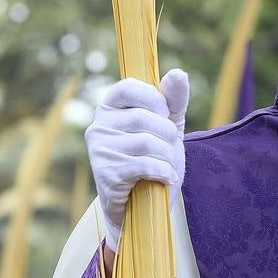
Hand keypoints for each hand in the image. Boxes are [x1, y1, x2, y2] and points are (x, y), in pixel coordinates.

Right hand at [85, 69, 188, 252]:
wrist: (143, 204)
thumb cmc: (154, 159)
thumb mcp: (168, 126)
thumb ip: (174, 100)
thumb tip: (178, 73)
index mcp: (110, 107)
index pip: (129, 87)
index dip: (155, 100)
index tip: (164, 115)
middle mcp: (99, 125)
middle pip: (145, 119)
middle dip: (168, 136)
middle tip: (169, 149)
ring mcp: (99, 149)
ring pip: (147, 143)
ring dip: (168, 157)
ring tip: (167, 166)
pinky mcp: (106, 173)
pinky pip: (144, 165)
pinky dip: (164, 172)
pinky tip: (165, 178)